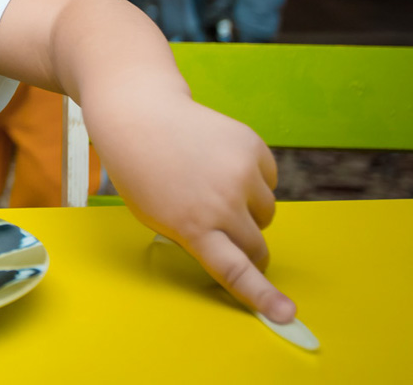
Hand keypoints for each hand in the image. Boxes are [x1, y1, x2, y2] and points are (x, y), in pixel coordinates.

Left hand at [104, 99, 295, 323]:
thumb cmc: (142, 171)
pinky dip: (253, 178)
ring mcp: (241, 173)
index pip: (234, 270)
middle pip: (257, 246)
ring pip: (267, 212)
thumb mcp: (155, 216)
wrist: (140, 114)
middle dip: (251, 248)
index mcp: (192, 227)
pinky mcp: (253, 147)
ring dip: (249, 208)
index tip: (286, 313)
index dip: (262, 295)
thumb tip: (233, 250)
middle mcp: (221, 203)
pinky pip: (269, 179)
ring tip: (213, 184)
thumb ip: (194, 236)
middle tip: (230, 233)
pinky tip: (220, 161)